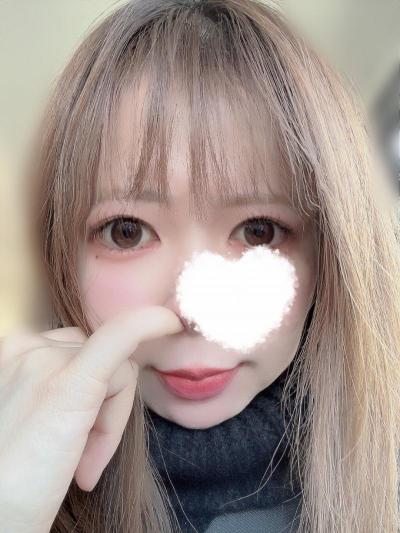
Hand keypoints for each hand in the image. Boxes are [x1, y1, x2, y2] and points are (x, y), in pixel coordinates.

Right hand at [0, 306, 182, 532]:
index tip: (85, 433)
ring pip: (118, 369)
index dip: (94, 390)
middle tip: (78, 459)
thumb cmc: (13, 480)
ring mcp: (44, 362)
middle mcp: (25, 348)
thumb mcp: (34, 418)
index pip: (74, 351)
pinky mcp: (70, 383)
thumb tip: (99, 386)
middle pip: (100, 355)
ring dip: (109, 420)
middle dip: (102, 405)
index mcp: (14, 354)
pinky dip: (149, 324)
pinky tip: (169, 322)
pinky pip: (122, 336)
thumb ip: (57, 389)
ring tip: (79, 466)